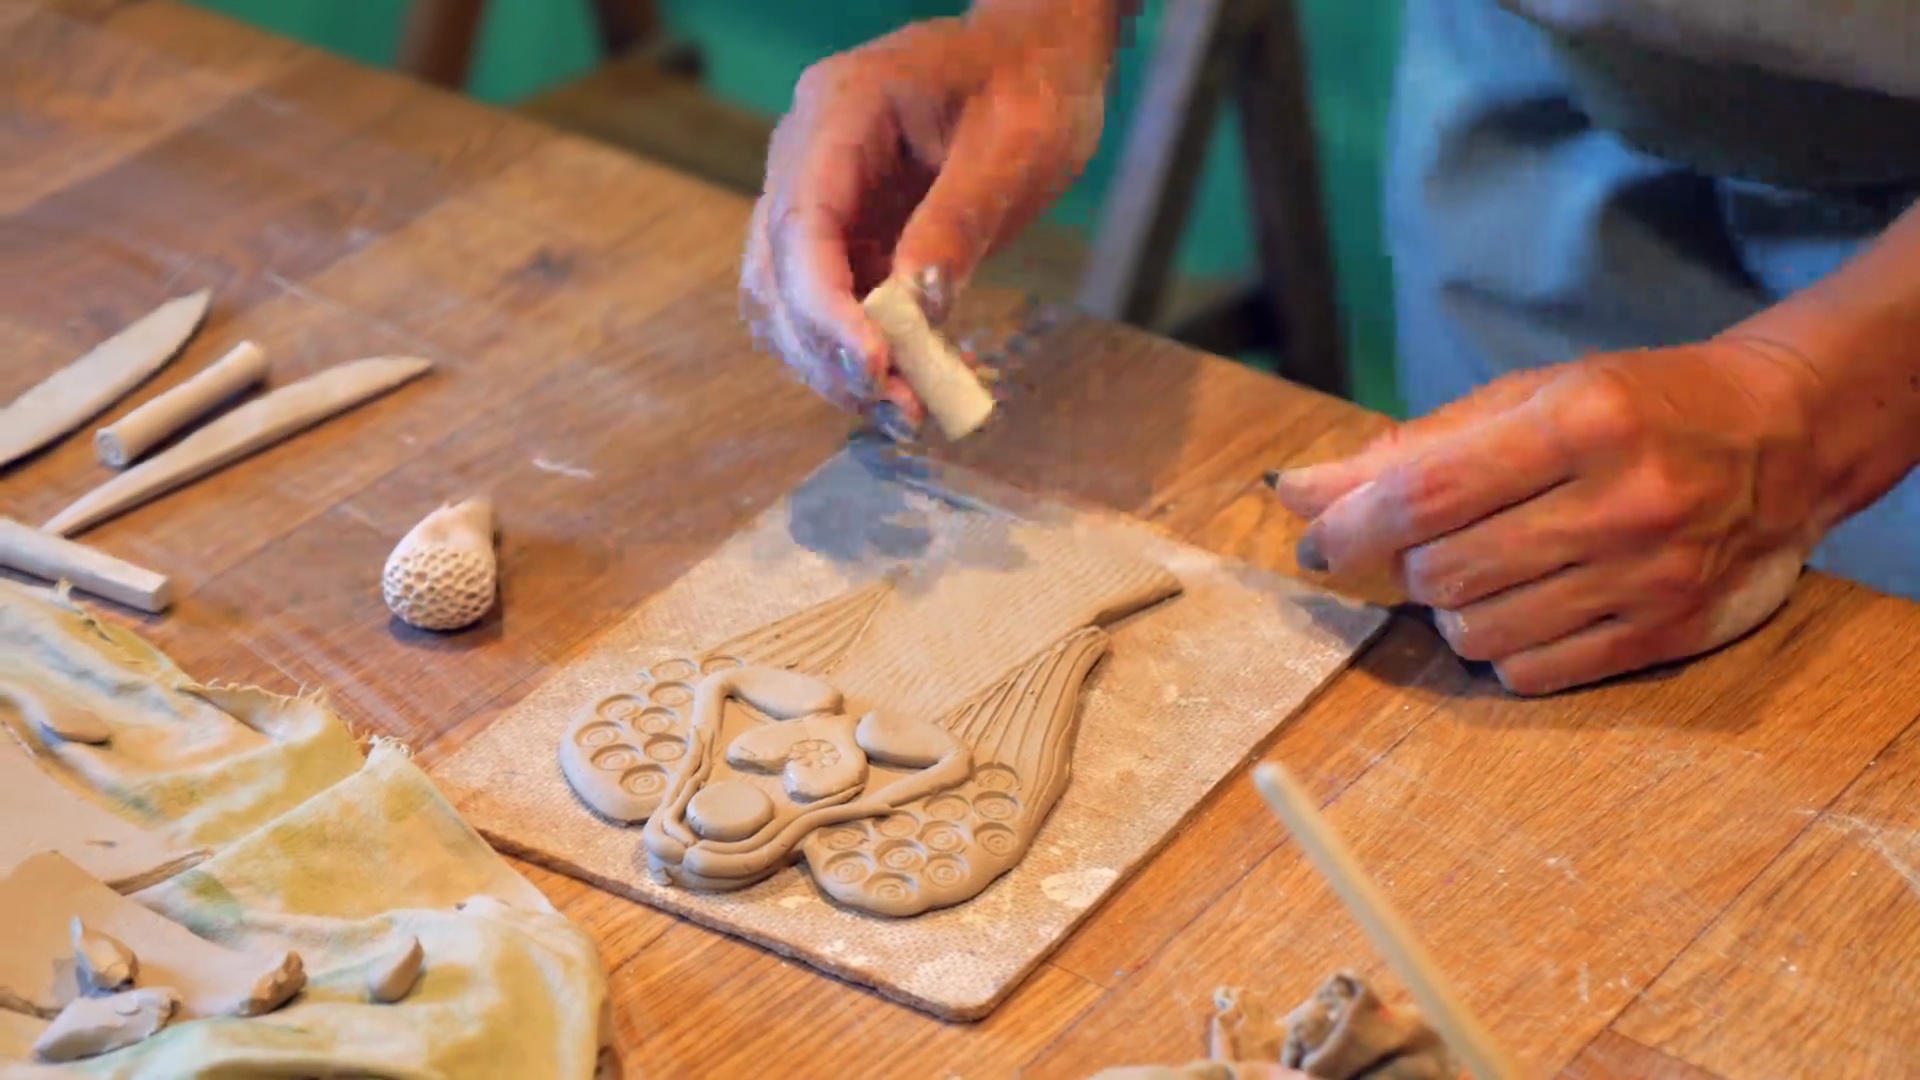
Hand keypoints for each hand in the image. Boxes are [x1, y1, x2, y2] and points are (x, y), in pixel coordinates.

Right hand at [740, 10, 1109, 429]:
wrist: (1034, 61)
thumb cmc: (1028, 85)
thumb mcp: (1013, 146)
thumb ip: (959, 223)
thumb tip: (917, 309)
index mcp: (839, 109)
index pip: (802, 222)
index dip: (826, 306)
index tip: (874, 367)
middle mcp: (805, 152)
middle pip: (776, 273)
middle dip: (828, 352)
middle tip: (900, 408)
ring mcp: (817, 196)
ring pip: (785, 302)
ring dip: (834, 367)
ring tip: (906, 412)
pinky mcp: (842, 235)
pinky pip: (825, 307)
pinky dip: (856, 356)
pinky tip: (905, 388)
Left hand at [1272, 338, 1835, 694]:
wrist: (1783, 438)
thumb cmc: (1634, 409)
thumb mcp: (1529, 399)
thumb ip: (1412, 449)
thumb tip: (1300, 493)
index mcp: (1579, 423)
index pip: (1428, 493)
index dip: (1352, 527)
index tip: (1316, 543)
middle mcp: (1621, 501)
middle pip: (1447, 572)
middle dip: (1409, 567)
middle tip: (1425, 547)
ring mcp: (1651, 576)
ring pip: (1480, 634)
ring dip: (1453, 611)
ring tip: (1482, 573)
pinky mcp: (1668, 634)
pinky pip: (1533, 674)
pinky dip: (1503, 650)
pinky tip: (1524, 608)